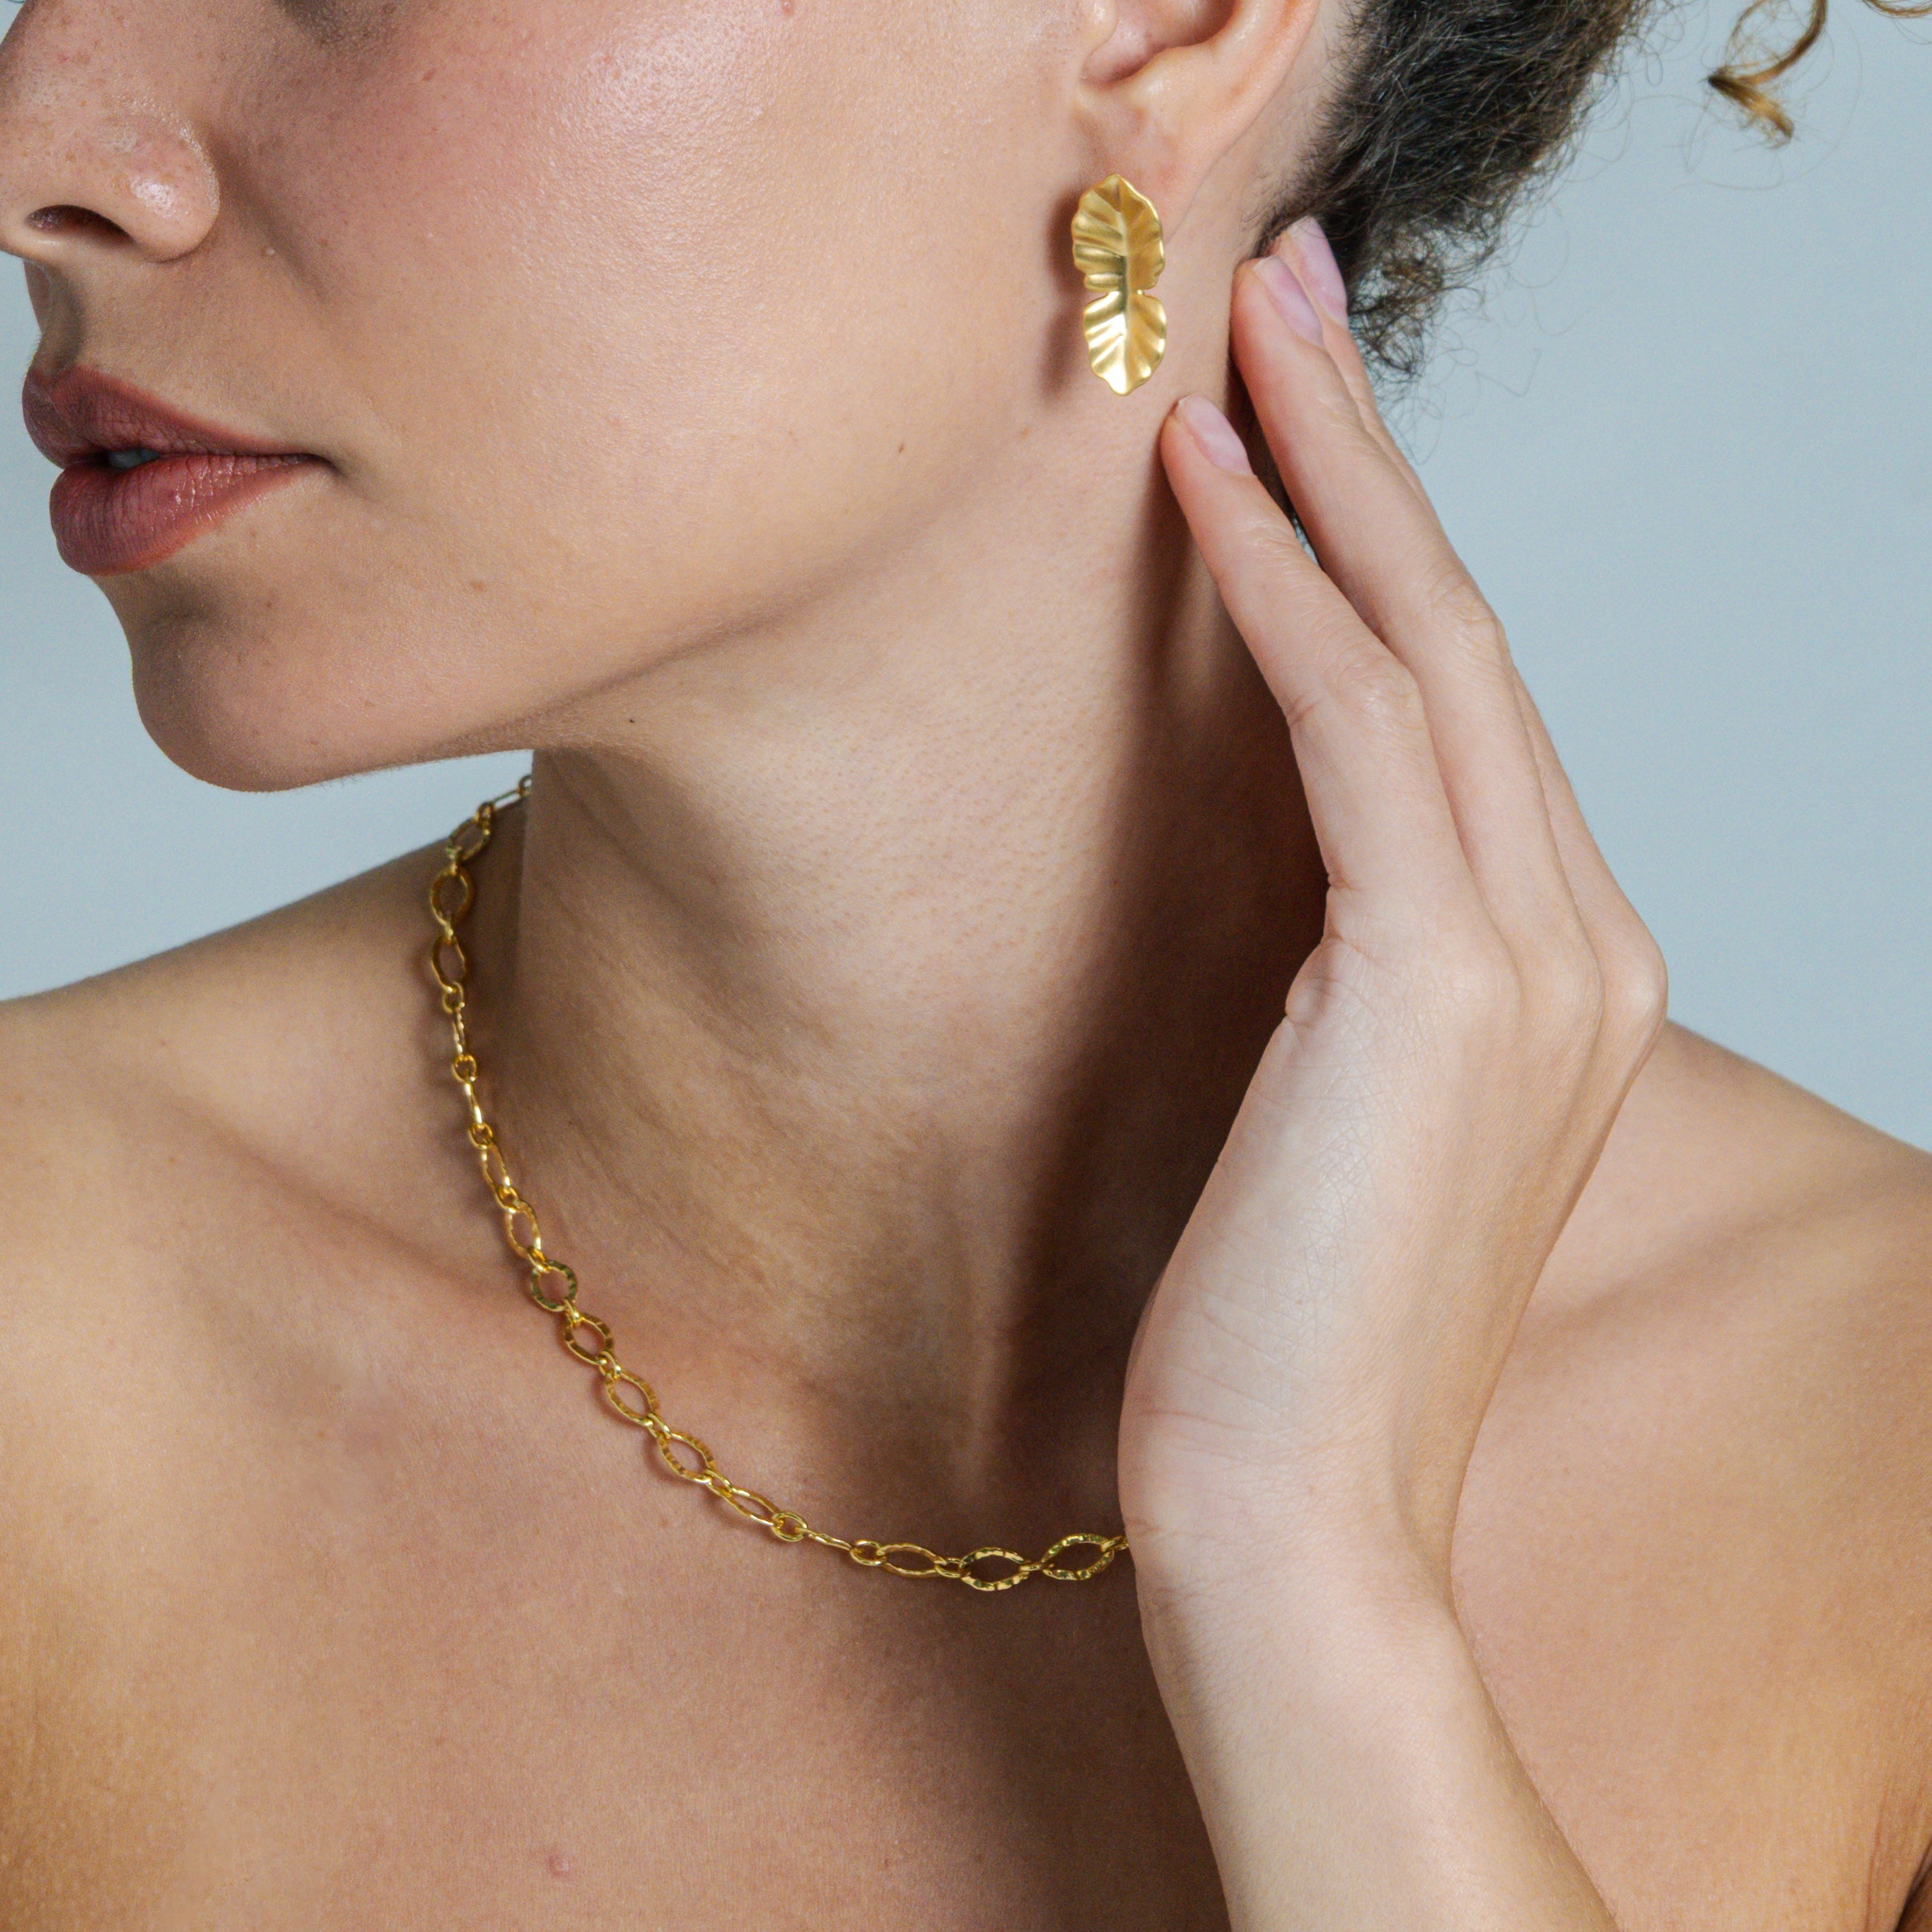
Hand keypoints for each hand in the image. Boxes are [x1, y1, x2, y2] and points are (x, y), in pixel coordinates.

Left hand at [1118, 223, 1667, 1609]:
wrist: (1294, 1517)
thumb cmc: (1284, 1329)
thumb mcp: (1337, 1115)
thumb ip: (1359, 977)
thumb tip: (1301, 874)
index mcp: (1561, 975)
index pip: (1467, 711)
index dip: (1389, 544)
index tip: (1307, 415)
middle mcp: (1581, 941)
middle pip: (1469, 636)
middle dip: (1375, 448)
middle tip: (1292, 292)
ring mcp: (1532, 954)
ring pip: (1427, 643)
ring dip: (1333, 465)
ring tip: (1246, 328)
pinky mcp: (1434, 978)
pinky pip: (1355, 723)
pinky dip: (1282, 587)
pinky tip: (1200, 483)